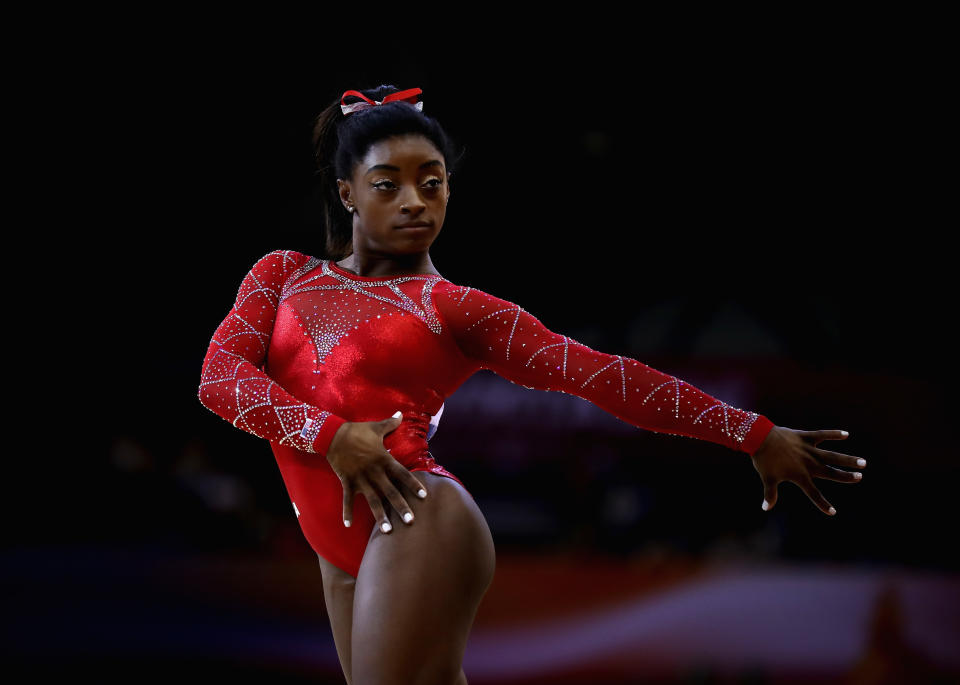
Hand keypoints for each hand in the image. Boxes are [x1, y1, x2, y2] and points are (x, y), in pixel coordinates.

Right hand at [325, 410, 428, 532]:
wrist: (333, 435)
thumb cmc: (357, 431)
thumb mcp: (376, 427)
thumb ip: (390, 423)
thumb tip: (401, 413)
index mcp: (384, 459)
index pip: (403, 474)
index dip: (414, 485)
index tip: (424, 496)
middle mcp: (374, 471)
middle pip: (390, 492)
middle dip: (401, 507)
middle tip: (411, 521)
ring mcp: (360, 479)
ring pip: (373, 500)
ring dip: (380, 515)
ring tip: (387, 530)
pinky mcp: (347, 482)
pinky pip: (347, 500)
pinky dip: (347, 512)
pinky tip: (348, 525)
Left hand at [751, 426, 864, 515]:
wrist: (759, 437)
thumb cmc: (763, 460)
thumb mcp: (767, 478)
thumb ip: (770, 494)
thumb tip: (765, 508)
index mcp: (799, 475)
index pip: (813, 493)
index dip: (822, 504)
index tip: (833, 512)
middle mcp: (808, 463)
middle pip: (830, 472)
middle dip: (846, 476)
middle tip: (859, 477)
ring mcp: (808, 449)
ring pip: (832, 455)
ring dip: (847, 459)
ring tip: (863, 462)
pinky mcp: (805, 436)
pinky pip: (822, 435)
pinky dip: (834, 434)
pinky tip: (846, 434)